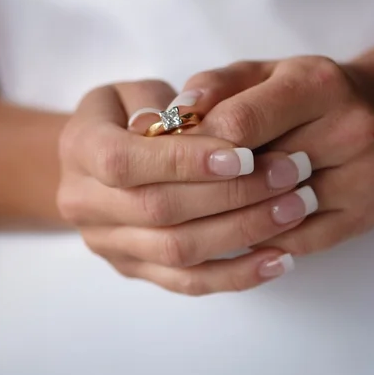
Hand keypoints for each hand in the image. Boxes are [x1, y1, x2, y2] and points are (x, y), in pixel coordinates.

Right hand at [57, 80, 304, 295]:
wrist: (96, 159)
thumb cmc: (123, 115)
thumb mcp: (131, 91)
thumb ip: (158, 104)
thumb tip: (192, 122)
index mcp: (79, 148)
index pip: (123, 161)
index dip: (182, 160)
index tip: (243, 153)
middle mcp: (84, 203)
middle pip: (157, 210)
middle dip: (229, 194)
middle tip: (288, 174)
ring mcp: (108, 243)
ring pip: (177, 251)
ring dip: (242, 232)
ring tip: (293, 208)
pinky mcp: (134, 268)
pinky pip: (186, 283)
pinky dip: (236, 274)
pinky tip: (279, 258)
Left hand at [181, 55, 373, 256]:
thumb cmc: (302, 92)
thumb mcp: (261, 73)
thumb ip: (215, 86)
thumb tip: (174, 116)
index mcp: (316, 85)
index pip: (239, 123)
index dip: (195, 146)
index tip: (167, 157)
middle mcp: (348, 130)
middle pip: (256, 173)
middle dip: (205, 185)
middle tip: (171, 190)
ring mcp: (360, 178)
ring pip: (275, 214)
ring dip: (229, 217)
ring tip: (198, 212)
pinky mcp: (362, 215)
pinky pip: (296, 241)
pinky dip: (259, 239)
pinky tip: (236, 229)